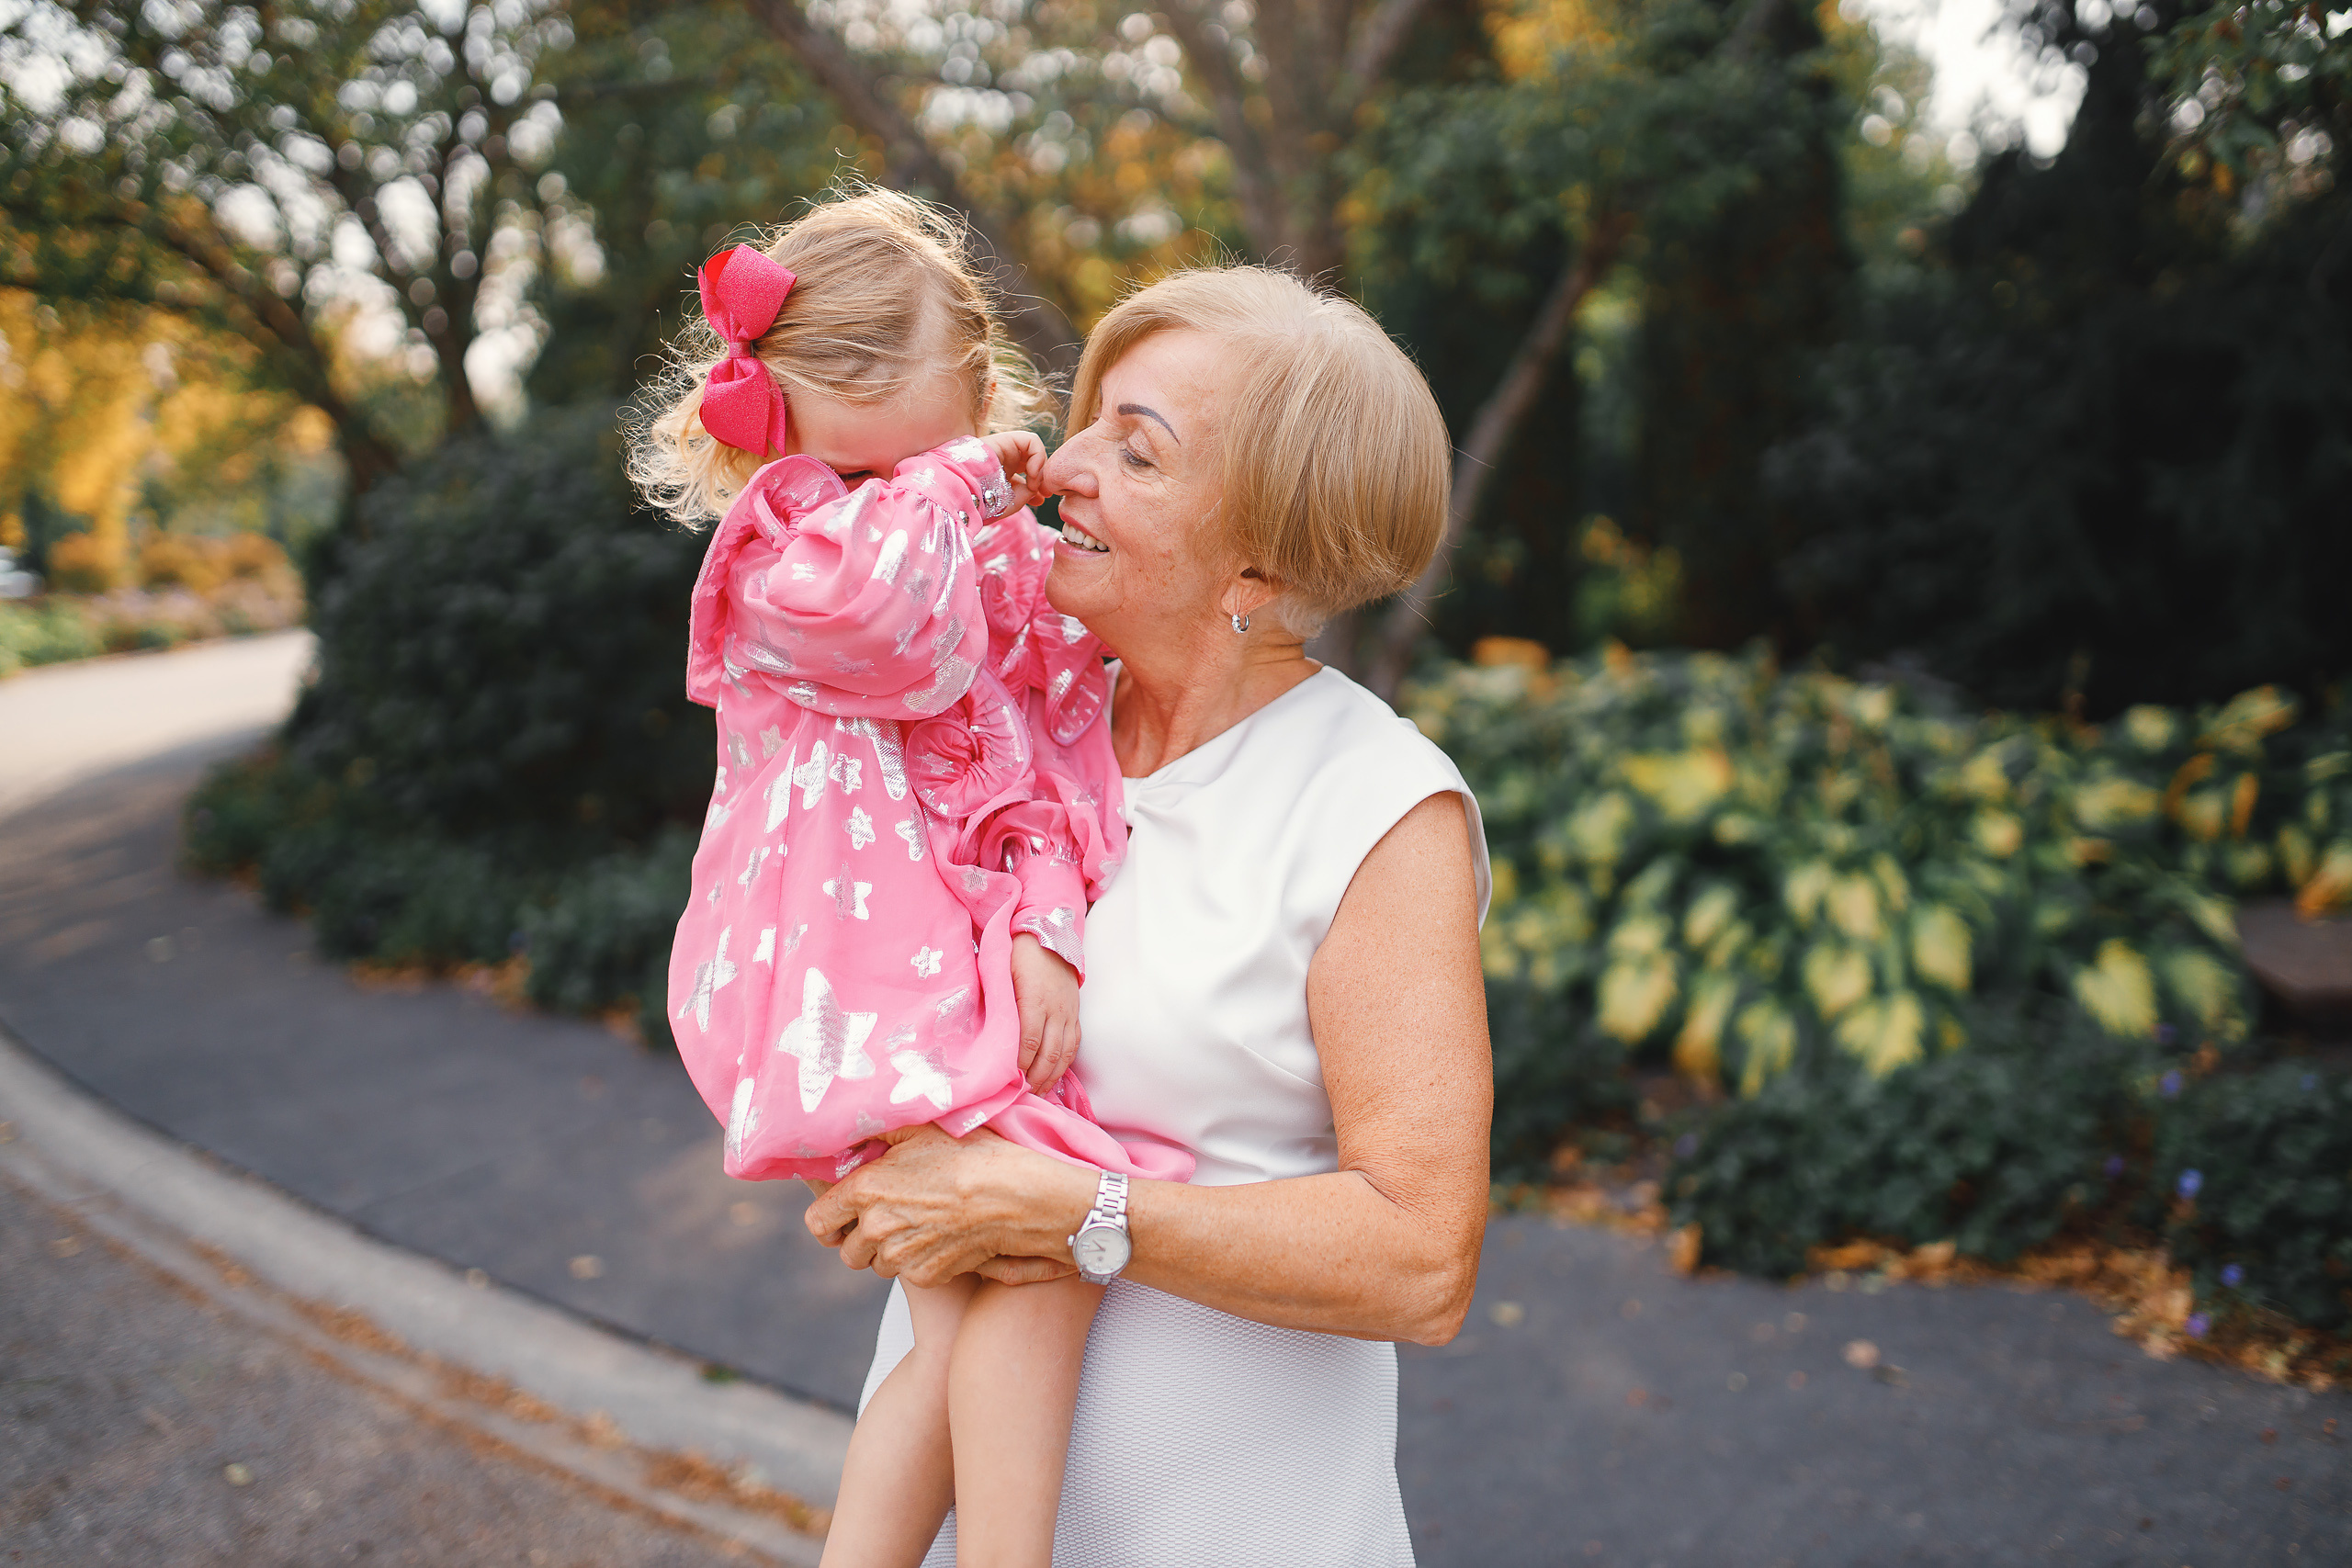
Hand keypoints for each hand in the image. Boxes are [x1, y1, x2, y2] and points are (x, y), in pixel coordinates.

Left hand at [803, 1122, 1095, 1285]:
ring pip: (877, 1265)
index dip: (830, 1217)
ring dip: (889, 1252)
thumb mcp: (921, 1129)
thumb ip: (878, 1131)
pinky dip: (918, 1262)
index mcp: (865, 1190)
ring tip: (916, 1226)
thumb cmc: (970, 1155)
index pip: (818, 1222)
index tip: (843, 1214)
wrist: (1014, 1196)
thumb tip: (850, 1129)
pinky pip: (908, 1274)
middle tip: (887, 1218)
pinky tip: (939, 1238)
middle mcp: (876, 1227)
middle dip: (861, 1237)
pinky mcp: (925, 1276)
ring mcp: (900, 1256)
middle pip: (846, 1251)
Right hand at [981, 429, 1046, 506]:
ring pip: (1033, 450)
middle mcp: (1002, 460)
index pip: (1025, 476)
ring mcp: (1003, 449)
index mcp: (1000, 476)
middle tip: (1044, 492)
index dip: (1037, 487)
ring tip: (1034, 483)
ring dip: (1040, 467)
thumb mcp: (1008, 503)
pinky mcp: (1004, 440)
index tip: (1040, 500)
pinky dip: (1038, 456)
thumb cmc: (981, 503)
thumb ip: (1025, 494)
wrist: (962, 493)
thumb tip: (1036, 488)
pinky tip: (1032, 473)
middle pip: (1031, 461)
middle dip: (1042, 477)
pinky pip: (1031, 441)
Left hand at [1009, 932, 1079, 1093]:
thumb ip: (997, 1000)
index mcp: (1035, 999)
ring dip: (1051, 1075)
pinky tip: (1055, 1076)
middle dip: (1036, 1076)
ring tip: (1038, 1092)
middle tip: (1023, 1093)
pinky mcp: (1075, 1014)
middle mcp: (1056, 1009)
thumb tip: (984, 1030)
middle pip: (1049, 1052)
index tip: (1010, 1079)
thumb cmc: (1019, 955)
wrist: (1049, 937)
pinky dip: (1065, 1063)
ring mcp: (1068, 1013)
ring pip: (1064, 1053)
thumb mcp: (1002, 972)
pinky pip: (1074, 1044)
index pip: (1029, 1040)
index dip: (1021, 1063)